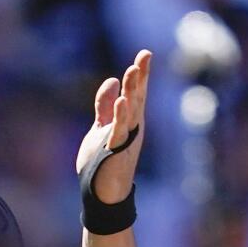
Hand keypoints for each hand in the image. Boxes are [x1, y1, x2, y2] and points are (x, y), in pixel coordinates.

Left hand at [76, 50, 151, 202]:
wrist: (102, 193)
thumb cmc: (103, 161)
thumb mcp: (102, 127)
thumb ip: (105, 105)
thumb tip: (112, 80)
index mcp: (129, 120)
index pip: (136, 92)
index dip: (141, 73)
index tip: (145, 53)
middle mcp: (132, 127)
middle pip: (137, 98)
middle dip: (139, 78)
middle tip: (144, 56)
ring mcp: (125, 139)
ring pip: (130, 111)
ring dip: (131, 91)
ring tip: (132, 71)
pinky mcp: (115, 151)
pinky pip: (118, 131)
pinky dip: (120, 116)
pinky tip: (121, 101)